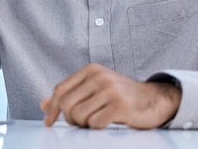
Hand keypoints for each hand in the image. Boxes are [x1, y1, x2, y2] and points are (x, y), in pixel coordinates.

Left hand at [40, 63, 180, 128]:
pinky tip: (106, 123)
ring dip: (84, 124)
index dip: (51, 107)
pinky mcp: (120, 106)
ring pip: (79, 115)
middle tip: (80, 123)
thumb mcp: (94, 89)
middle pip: (66, 104)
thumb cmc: (121, 96)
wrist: (154, 99)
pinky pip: (94, 123)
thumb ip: (70, 95)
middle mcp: (99, 77)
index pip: (60, 90)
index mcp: (90, 70)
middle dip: (69, 119)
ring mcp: (110, 90)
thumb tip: (43, 104)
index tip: (48, 121)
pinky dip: (97, 127)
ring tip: (95, 121)